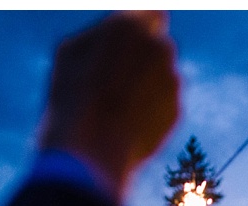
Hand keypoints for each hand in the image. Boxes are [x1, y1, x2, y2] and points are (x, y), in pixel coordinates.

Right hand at [39, 11, 179, 204]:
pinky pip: (165, 104)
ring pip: (163, 76)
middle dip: (145, 57)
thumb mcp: (70, 53)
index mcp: (130, 26)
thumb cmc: (72, 98)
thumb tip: (116, 31)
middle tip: (117, 79)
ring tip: (118, 107)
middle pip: (158, 45)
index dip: (143, 25)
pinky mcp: (177, 110)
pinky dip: (152, 110)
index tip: (135, 37)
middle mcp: (159, 49)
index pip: (152, 13)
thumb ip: (102, 35)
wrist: (91, 149)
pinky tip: (128, 123)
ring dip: (148, 86)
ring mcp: (172, 81)